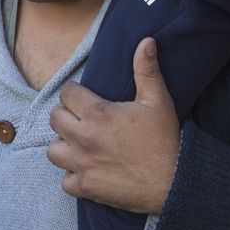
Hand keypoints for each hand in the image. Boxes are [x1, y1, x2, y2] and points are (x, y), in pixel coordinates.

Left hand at [47, 38, 180, 214]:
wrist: (176, 182)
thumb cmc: (165, 140)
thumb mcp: (158, 101)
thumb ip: (146, 70)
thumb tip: (146, 41)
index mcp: (98, 114)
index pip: (66, 94)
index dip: (76, 94)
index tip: (86, 99)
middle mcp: (84, 138)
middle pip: (55, 118)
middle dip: (66, 116)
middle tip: (82, 120)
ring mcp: (82, 165)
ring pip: (53, 150)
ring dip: (65, 146)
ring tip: (81, 144)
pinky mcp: (86, 188)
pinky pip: (65, 181)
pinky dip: (73, 176)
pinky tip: (88, 170)